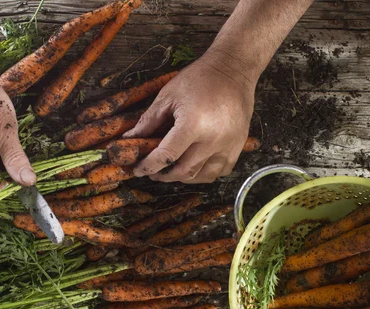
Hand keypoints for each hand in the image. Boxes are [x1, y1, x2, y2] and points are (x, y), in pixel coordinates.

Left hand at [123, 50, 255, 182]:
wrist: (233, 69)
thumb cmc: (200, 79)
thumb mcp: (168, 96)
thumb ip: (149, 120)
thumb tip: (131, 138)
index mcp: (193, 124)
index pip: (167, 155)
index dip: (149, 166)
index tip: (138, 170)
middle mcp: (213, 139)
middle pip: (184, 171)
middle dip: (165, 175)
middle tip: (154, 171)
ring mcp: (229, 144)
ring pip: (203, 176)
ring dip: (185, 177)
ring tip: (173, 170)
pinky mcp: (238, 146)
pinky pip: (221, 171)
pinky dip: (206, 174)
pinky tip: (195, 165)